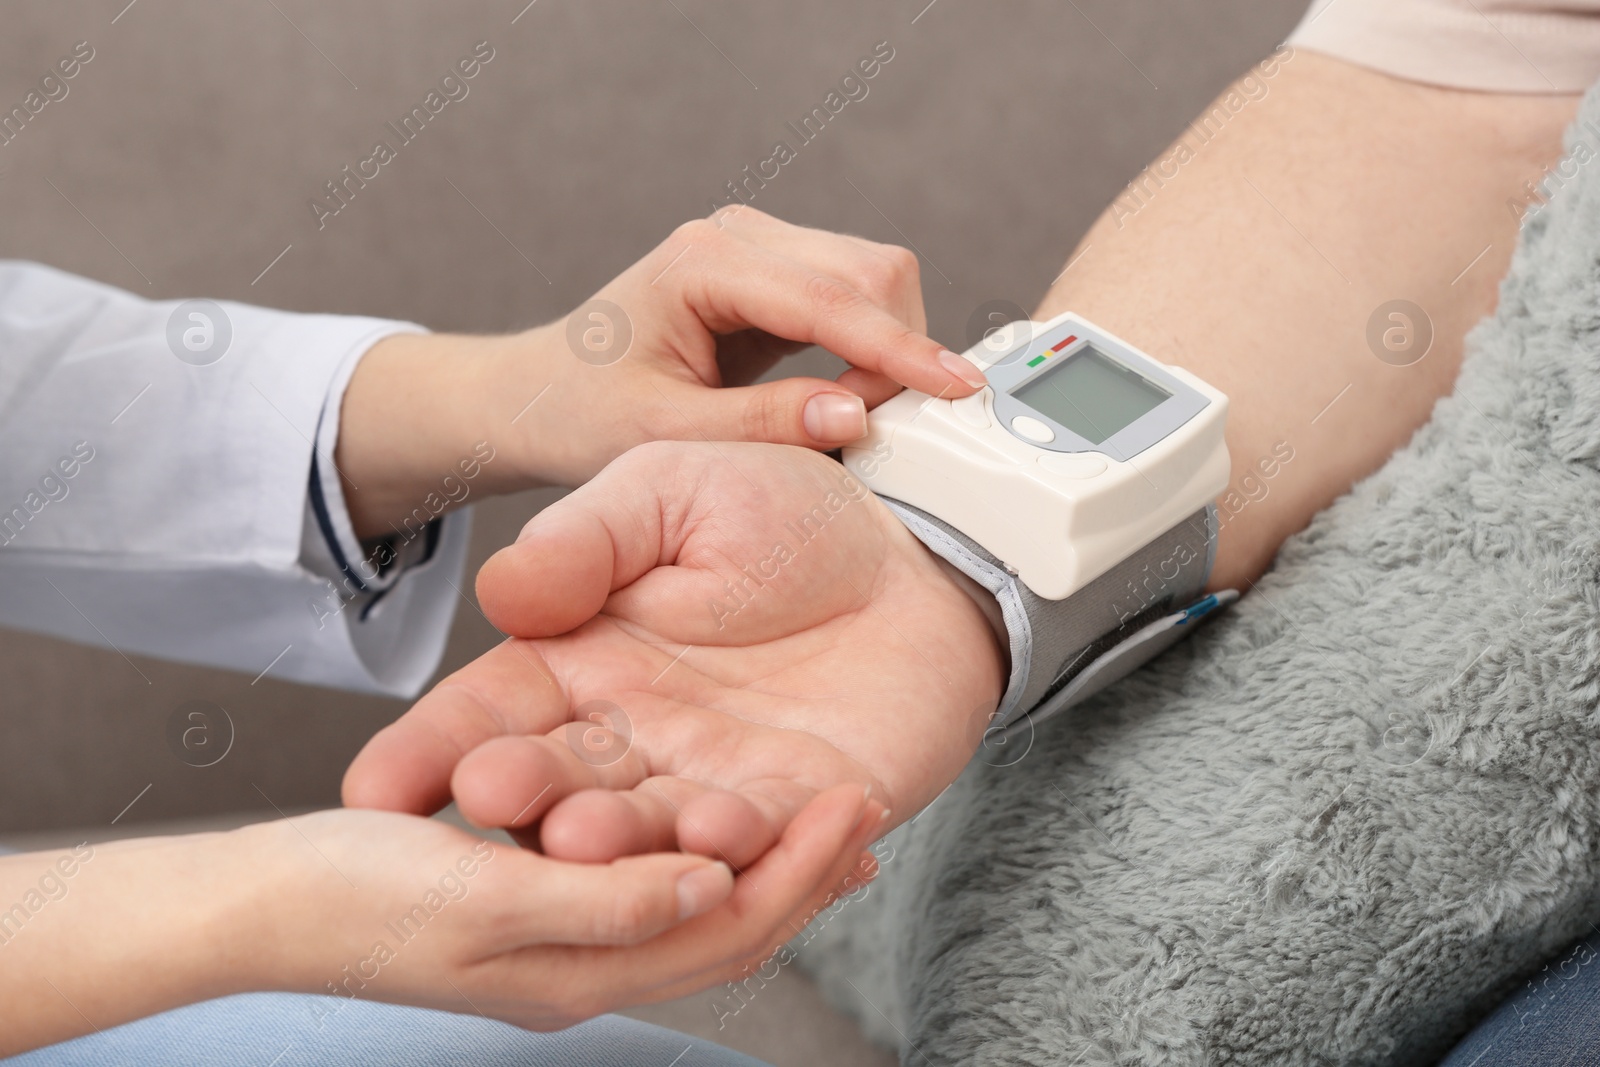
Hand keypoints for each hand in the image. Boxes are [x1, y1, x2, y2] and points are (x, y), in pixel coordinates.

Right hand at [242, 793, 883, 1027]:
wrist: (252, 902)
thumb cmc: (347, 894)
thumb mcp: (479, 898)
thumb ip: (600, 901)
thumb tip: (706, 890)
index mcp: (576, 967)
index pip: (716, 931)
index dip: (791, 877)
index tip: (850, 817)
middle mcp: (585, 961)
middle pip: (722, 927)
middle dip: (800, 873)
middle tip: (865, 814)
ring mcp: (566, 938)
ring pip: (696, 910)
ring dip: (769, 865)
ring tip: (834, 820)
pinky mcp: (543, 903)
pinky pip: (651, 886)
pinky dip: (710, 853)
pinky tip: (736, 823)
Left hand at [335, 207, 984, 536]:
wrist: (542, 397)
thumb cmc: (583, 414)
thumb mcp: (666, 436)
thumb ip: (764, 424)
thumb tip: (858, 414)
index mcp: (703, 261)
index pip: (830, 298)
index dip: (899, 349)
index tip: (955, 389)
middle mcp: (736, 236)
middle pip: (872, 272)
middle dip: (898, 351)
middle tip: (879, 433)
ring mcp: (758, 248)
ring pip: (876, 279)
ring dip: (888, 349)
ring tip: (853, 420)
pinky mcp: (774, 276)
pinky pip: (855, 298)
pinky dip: (871, 347)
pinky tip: (847, 396)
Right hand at [343, 441, 1006, 867]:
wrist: (918, 550)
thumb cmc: (789, 512)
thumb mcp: (671, 491)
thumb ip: (586, 540)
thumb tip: (500, 595)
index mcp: (579, 661)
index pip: (488, 714)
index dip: (433, 749)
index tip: (378, 788)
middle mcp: (631, 735)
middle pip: (557, 784)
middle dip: (521, 796)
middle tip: (491, 795)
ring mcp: (708, 780)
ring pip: (647, 829)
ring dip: (617, 840)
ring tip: (586, 836)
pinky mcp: (793, 809)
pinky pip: (756, 841)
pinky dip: (736, 846)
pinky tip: (721, 835)